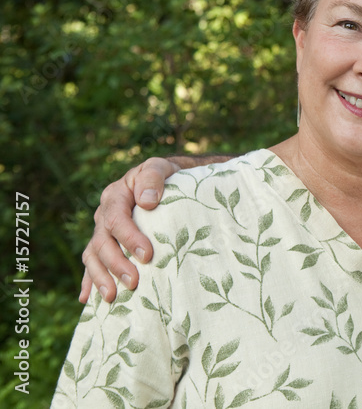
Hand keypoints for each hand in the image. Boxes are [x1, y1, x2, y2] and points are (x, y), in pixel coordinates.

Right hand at [79, 157, 177, 303]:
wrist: (166, 179)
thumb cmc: (165, 174)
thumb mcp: (160, 167)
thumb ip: (153, 178)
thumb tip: (147, 202)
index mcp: (115, 196)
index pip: (117, 219)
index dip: (130, 238)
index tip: (147, 255)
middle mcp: (104, 215)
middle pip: (102, 242)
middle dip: (116, 264)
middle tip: (133, 282)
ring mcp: (102, 231)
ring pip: (93, 256)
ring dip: (100, 278)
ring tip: (112, 297)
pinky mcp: (106, 244)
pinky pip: (92, 264)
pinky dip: (89, 281)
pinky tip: (88, 300)